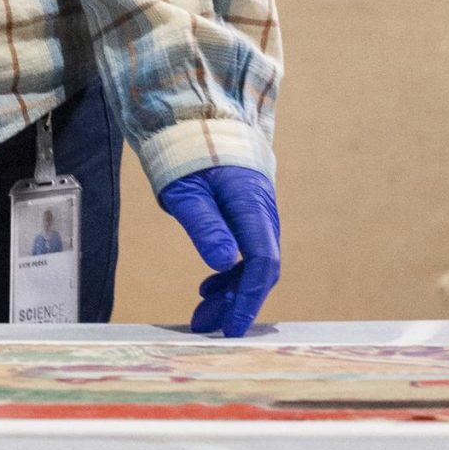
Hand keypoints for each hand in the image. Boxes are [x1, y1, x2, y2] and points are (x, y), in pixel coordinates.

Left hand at [159, 165, 280, 336]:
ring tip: (201, 315)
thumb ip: (204, 224)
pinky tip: (208, 290)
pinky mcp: (248, 217)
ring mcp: (258, 216)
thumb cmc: (188, 153)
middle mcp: (262, 214)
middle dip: (236, 303)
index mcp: (251, 205)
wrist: (199, 122)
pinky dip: (229, 276)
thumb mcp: (186, 190)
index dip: (248, 298)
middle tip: (204, 326)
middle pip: (260, 270)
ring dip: (231, 293)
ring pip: (252, 265)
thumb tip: (224, 263)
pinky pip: (247, 254)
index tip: (231, 327)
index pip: (261, 262)